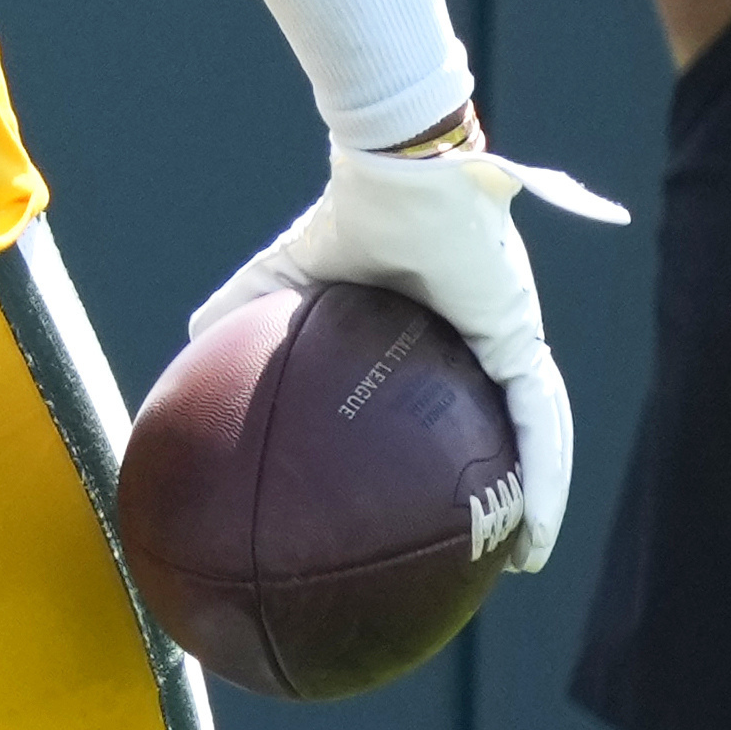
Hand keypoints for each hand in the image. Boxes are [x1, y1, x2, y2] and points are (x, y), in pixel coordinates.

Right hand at [191, 128, 629, 571]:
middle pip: (508, 433)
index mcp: (444, 327)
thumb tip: (186, 338)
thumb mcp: (286, 275)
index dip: (453, 457)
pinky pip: (540, 427)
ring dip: (538, 501)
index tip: (440, 504)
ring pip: (536, 440)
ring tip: (523, 559)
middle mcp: (487, 339)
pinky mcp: (522, 340)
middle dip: (510, 491)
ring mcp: (511, 341)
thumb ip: (246, 307)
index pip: (457, 406)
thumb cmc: (350, 212)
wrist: (397, 170)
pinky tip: (536, 535)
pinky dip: (544, 481)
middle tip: (493, 548)